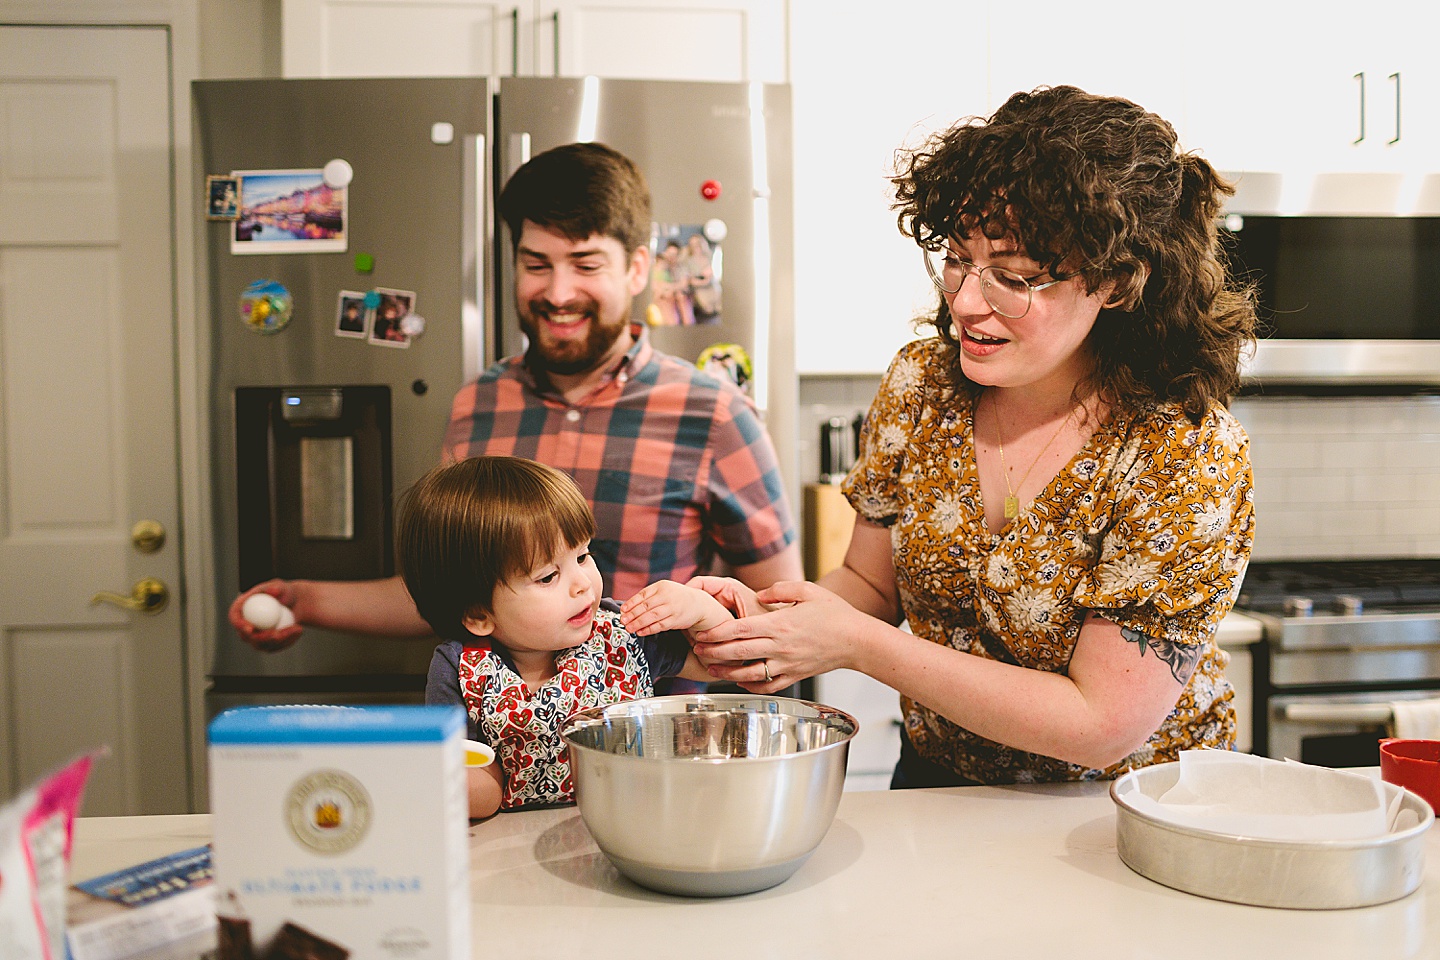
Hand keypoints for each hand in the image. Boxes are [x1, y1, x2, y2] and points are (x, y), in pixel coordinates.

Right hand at [229, 580, 303, 651]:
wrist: (295, 604)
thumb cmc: (285, 592)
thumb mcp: (282, 586)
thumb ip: (277, 587)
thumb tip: (272, 590)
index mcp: (241, 608)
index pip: (234, 618)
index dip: (239, 625)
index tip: (251, 628)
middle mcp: (244, 624)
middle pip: (246, 637)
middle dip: (262, 638)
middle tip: (277, 635)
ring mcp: (254, 636)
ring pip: (262, 645)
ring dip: (280, 639)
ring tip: (297, 628)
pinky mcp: (266, 644)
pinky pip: (274, 647)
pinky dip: (288, 641)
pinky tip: (299, 631)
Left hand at [620, 580, 729, 635]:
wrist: (698, 603)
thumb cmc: (676, 597)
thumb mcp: (663, 590)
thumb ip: (648, 597)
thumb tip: (628, 608)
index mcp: (661, 586)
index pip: (643, 595)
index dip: (631, 603)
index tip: (622, 610)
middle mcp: (667, 596)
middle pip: (646, 606)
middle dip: (632, 615)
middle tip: (623, 621)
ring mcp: (672, 608)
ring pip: (652, 617)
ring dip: (638, 623)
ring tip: (629, 628)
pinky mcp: (676, 620)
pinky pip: (660, 625)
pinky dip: (649, 629)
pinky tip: (641, 632)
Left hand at [691, 580, 863, 692]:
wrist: (857, 641)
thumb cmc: (835, 613)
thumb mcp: (808, 590)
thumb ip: (780, 589)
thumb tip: (759, 593)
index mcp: (781, 624)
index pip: (741, 629)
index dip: (718, 632)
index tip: (702, 632)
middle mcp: (781, 647)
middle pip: (739, 652)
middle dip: (714, 651)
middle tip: (696, 648)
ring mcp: (787, 665)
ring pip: (750, 673)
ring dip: (727, 672)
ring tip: (710, 667)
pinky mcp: (795, 676)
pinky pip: (768, 686)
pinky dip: (750, 686)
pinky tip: (739, 681)